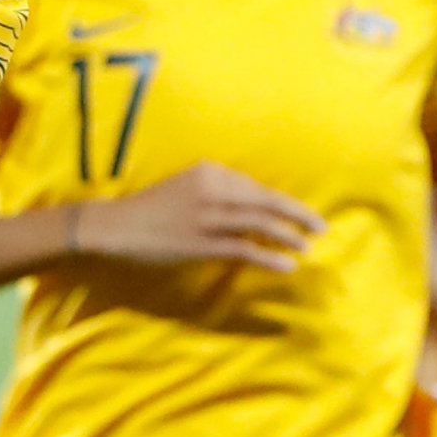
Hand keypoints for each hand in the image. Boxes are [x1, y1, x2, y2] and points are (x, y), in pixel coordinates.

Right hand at [73, 162, 322, 271]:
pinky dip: (269, 256)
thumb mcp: (185, 186)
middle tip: (320, 226)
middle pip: (266, 201)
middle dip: (297, 214)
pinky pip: (244, 249)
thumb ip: (216, 192)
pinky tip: (287, 265)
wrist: (115, 225)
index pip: (256, 187)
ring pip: (260, 224)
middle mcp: (213, 189)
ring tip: (307, 246)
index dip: (281, 202)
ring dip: (289, 235)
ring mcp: (208, 217)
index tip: (299, 213)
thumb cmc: (151, 208)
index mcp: (210, 171)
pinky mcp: (201, 243)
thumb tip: (249, 210)